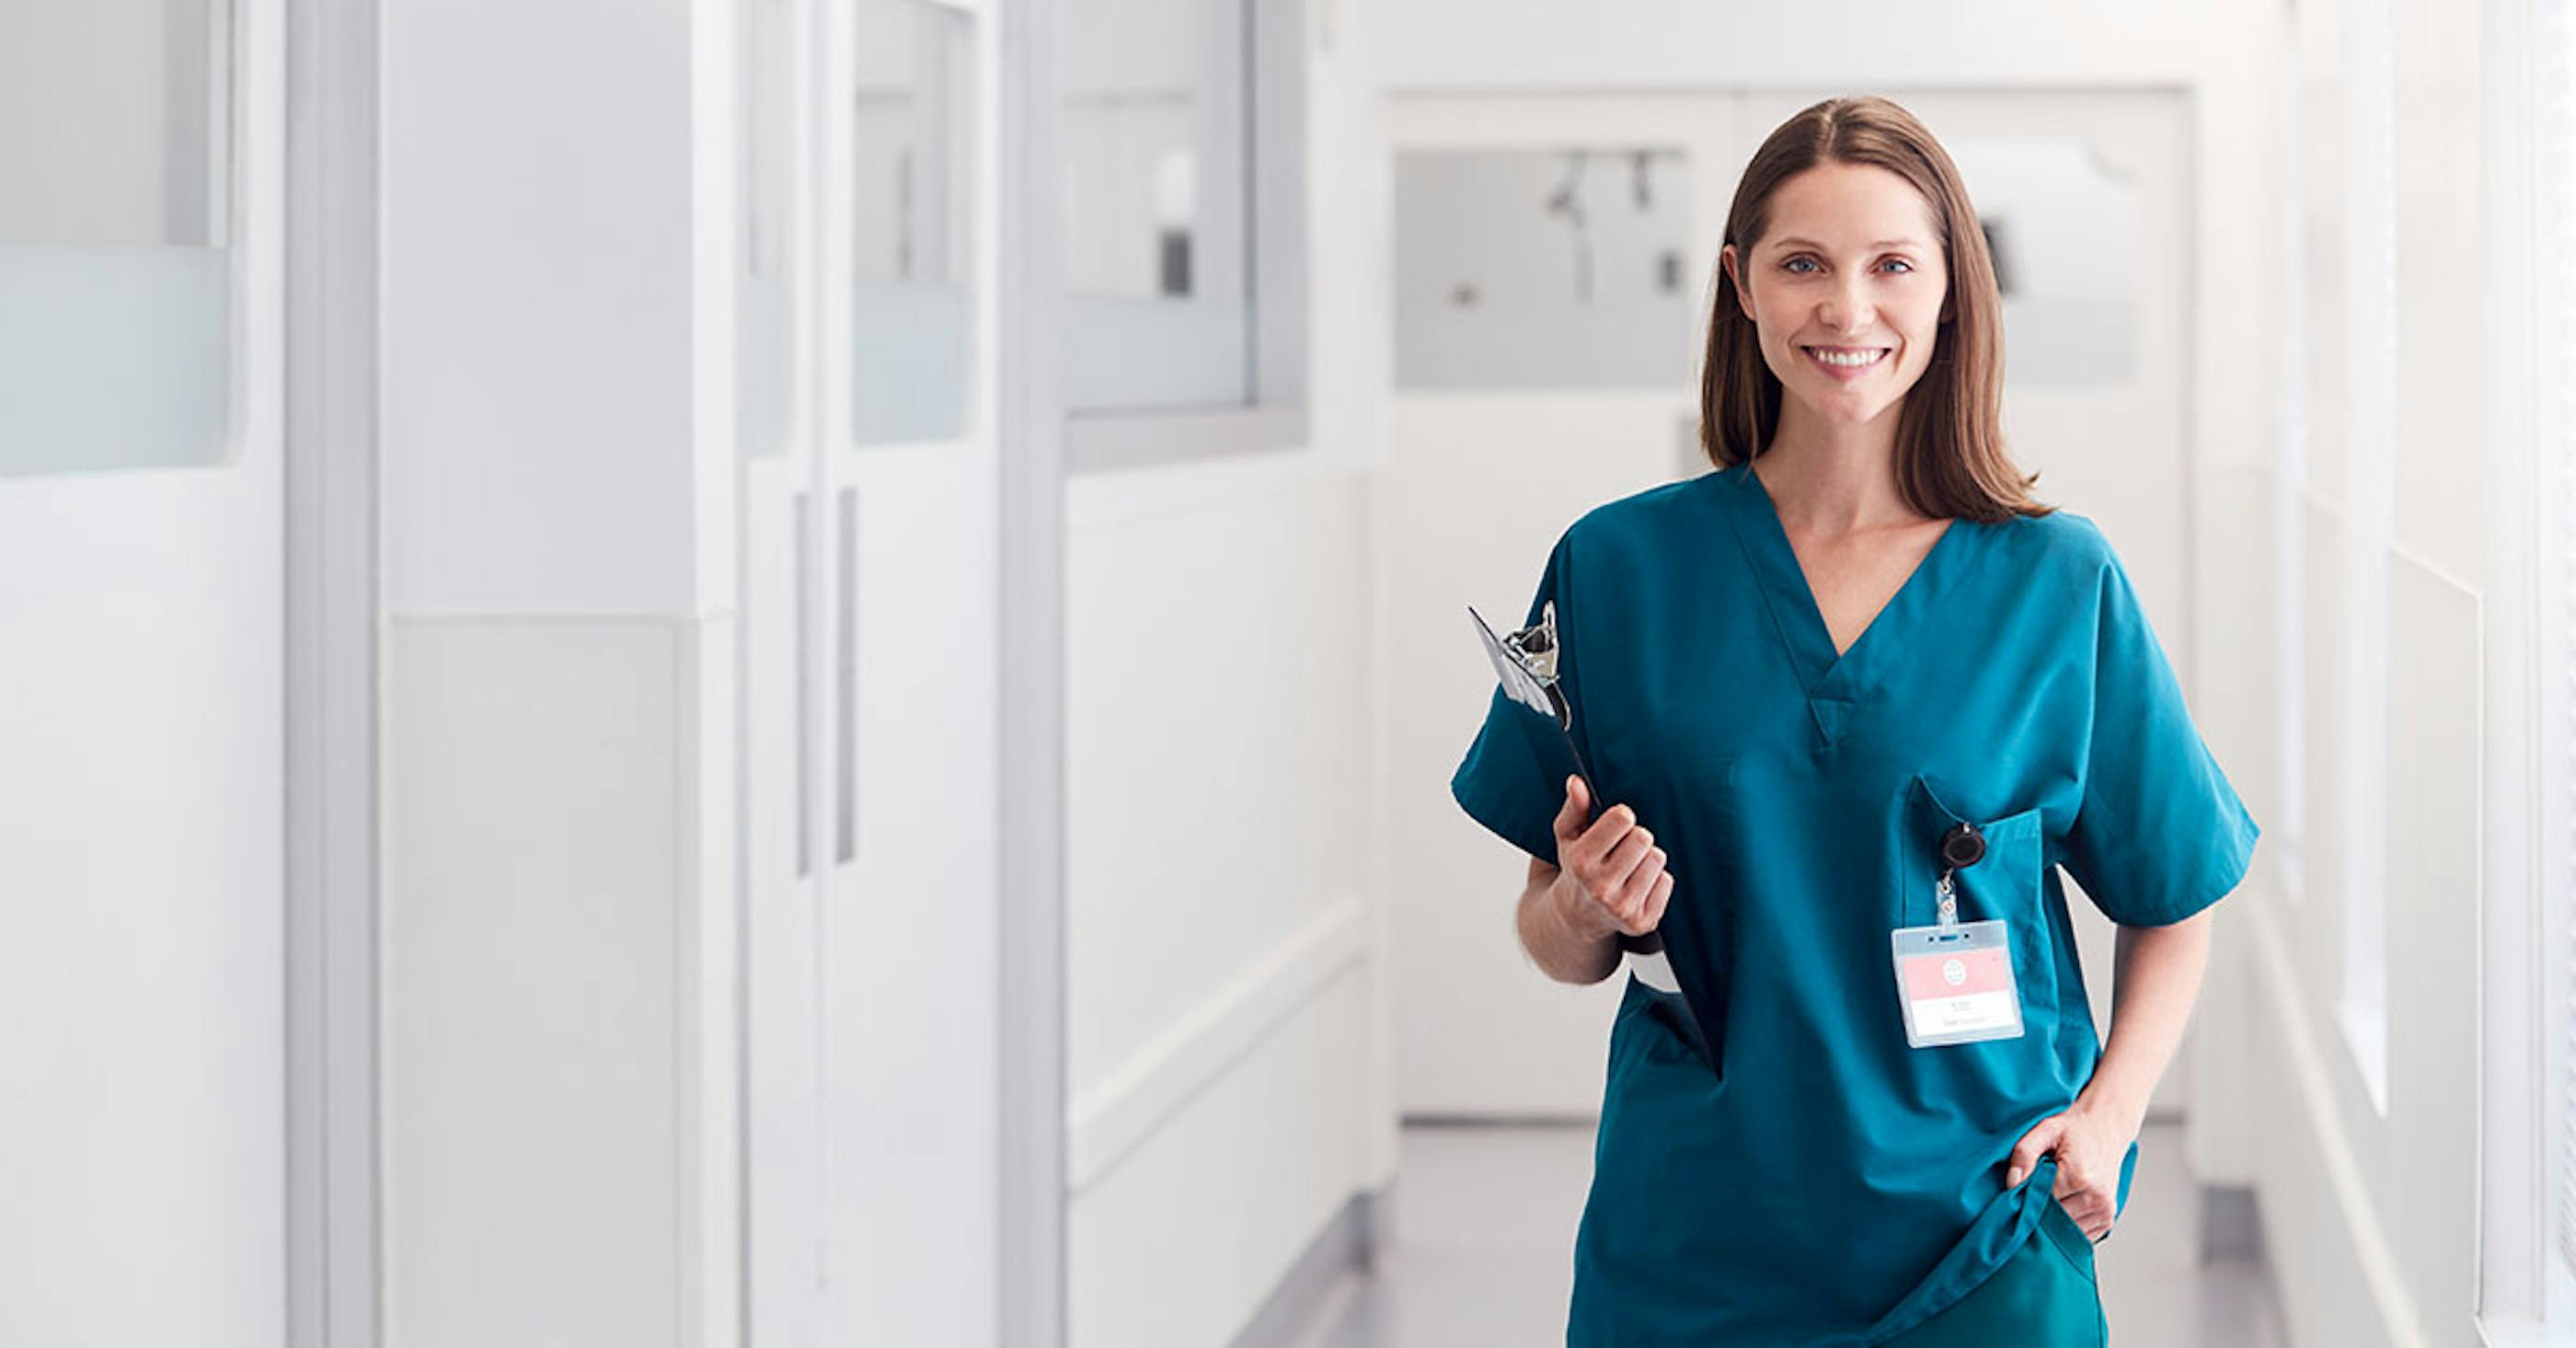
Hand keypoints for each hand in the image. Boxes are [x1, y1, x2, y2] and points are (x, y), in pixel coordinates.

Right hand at [1548, 775, 1671, 941]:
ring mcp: (1622, 907)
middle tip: (1622, 850)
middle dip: (1635, 838)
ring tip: (1629, 868)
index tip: (1615, 826)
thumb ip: (1574, 807)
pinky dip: (1656, 881)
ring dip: (1647, 859)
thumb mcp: (1568, 836)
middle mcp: (1600, 887)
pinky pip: (1667, 882)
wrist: (1577, 916)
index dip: (1621, 817)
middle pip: (1643, 838)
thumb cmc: (1577, 868)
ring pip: (1657, 859)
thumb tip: (1577, 782)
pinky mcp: (1642, 922)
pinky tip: (1637, 886)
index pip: (1622, 818)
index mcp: (1580, 861)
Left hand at [2001, 1095, 2137, 1241]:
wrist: (2107, 1127)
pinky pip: (2079, 1235)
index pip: (2041, 1204)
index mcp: (2079, 1177)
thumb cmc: (2075, 1130)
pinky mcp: (2107, 1219)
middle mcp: (2096, 1198)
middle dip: (2038, 1214)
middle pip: (2053, 1222)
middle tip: (2029, 1198)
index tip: (2018, 1194)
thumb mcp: (2045, 1130)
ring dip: (2052, 1223)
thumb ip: (2024, 1154)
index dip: (2025, 1201)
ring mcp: (2104, 1211)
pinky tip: (2060, 1210)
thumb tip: (2012, 1184)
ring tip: (2047, 1200)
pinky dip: (2065, 1228)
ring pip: (2065, 1232)